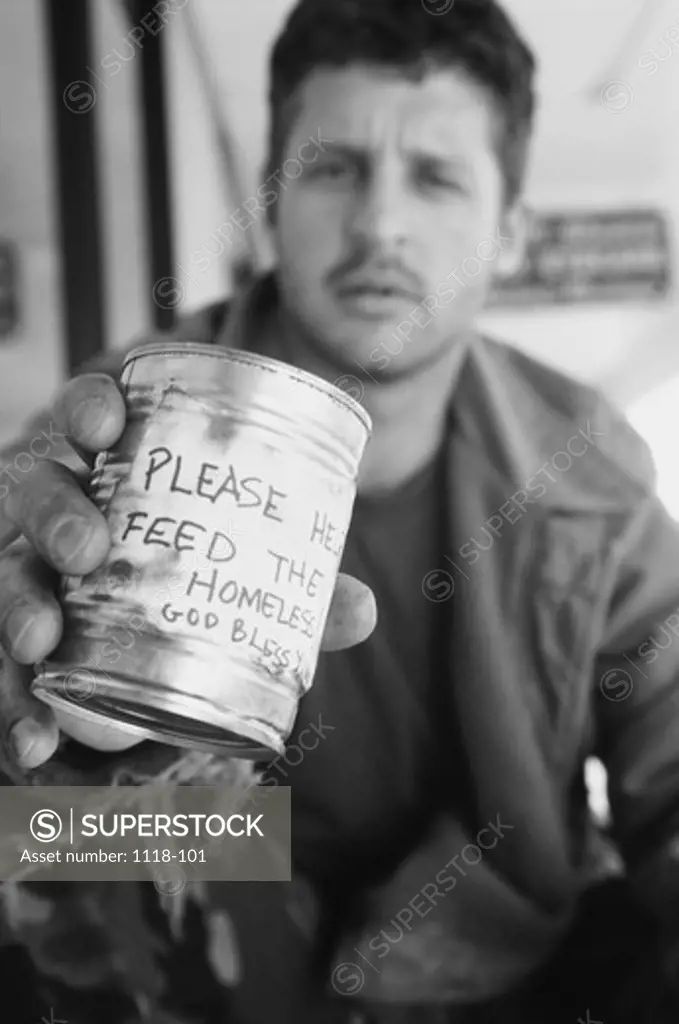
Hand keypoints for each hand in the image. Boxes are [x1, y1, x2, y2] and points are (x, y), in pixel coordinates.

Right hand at [0, 370, 375, 773]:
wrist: (166, 649)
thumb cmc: (211, 581)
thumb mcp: (252, 576)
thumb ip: (297, 592)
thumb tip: (360, 610)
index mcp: (119, 470)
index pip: (89, 417)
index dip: (88, 408)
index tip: (108, 426)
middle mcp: (66, 513)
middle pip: (35, 491)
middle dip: (52, 513)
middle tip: (85, 550)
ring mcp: (35, 573)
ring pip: (5, 572)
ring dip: (16, 604)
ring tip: (39, 642)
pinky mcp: (24, 637)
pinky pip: (0, 664)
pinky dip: (12, 705)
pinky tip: (30, 739)